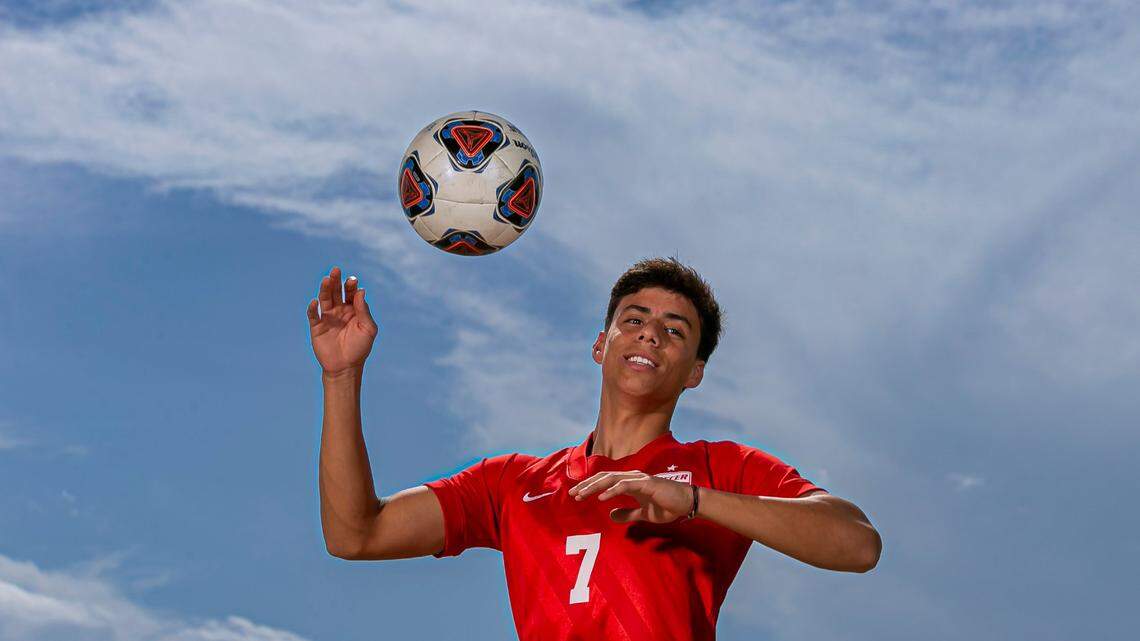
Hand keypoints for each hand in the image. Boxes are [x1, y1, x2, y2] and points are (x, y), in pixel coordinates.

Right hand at [306, 266, 378, 374]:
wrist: (346, 367)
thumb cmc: (360, 348)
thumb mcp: (368, 329)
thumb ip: (364, 310)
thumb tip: (361, 291)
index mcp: (353, 309)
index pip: (351, 292)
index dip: (351, 285)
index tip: (352, 281)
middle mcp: (339, 310)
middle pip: (336, 292)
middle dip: (336, 281)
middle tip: (336, 270)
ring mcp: (327, 317)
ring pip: (324, 299)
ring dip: (325, 289)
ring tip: (327, 279)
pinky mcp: (316, 327)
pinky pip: (313, 315)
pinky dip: (312, 308)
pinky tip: (315, 302)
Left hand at [569, 471, 694, 523]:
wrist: (687, 504)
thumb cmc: (667, 506)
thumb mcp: (643, 514)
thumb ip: (627, 513)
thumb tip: (611, 515)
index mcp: (630, 483)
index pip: (605, 481)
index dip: (590, 487)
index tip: (576, 495)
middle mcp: (632, 477)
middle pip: (603, 478)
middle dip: (586, 485)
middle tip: (571, 494)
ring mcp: (639, 479)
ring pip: (611, 479)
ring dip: (595, 487)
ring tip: (581, 494)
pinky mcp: (647, 484)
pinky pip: (626, 486)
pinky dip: (612, 490)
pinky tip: (602, 497)